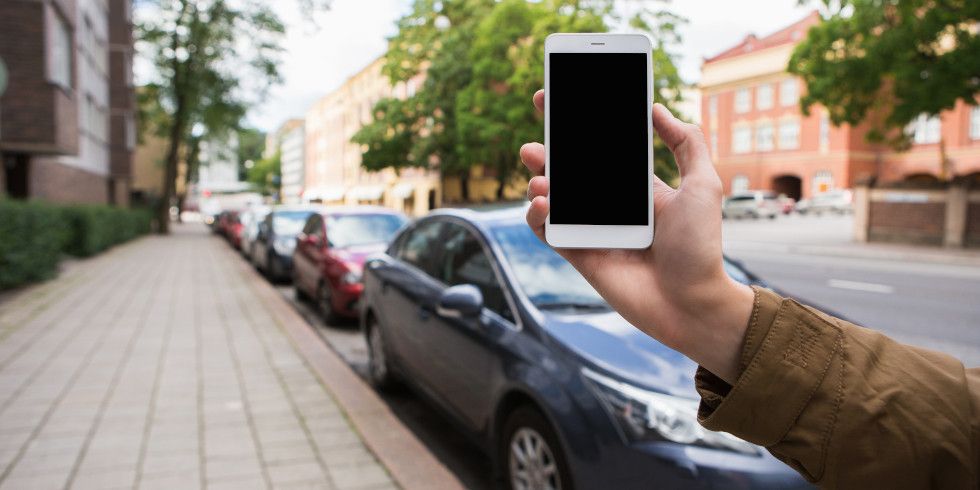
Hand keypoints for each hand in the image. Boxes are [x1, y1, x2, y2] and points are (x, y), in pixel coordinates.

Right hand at [521, 90, 753, 383]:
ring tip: (539, 178)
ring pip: (554, 200)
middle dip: (548, 155)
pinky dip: (537, 217)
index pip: (601, 152)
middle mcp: (612, 207)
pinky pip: (549, 232)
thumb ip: (686, 142)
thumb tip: (657, 108)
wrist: (692, 302)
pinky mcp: (580, 255)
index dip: (579, 130)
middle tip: (533, 145)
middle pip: (570, 173)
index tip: (560, 107)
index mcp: (637, 188)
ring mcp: (593, 231)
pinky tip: (540, 204)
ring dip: (539, 184)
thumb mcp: (703, 184)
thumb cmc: (701, 247)